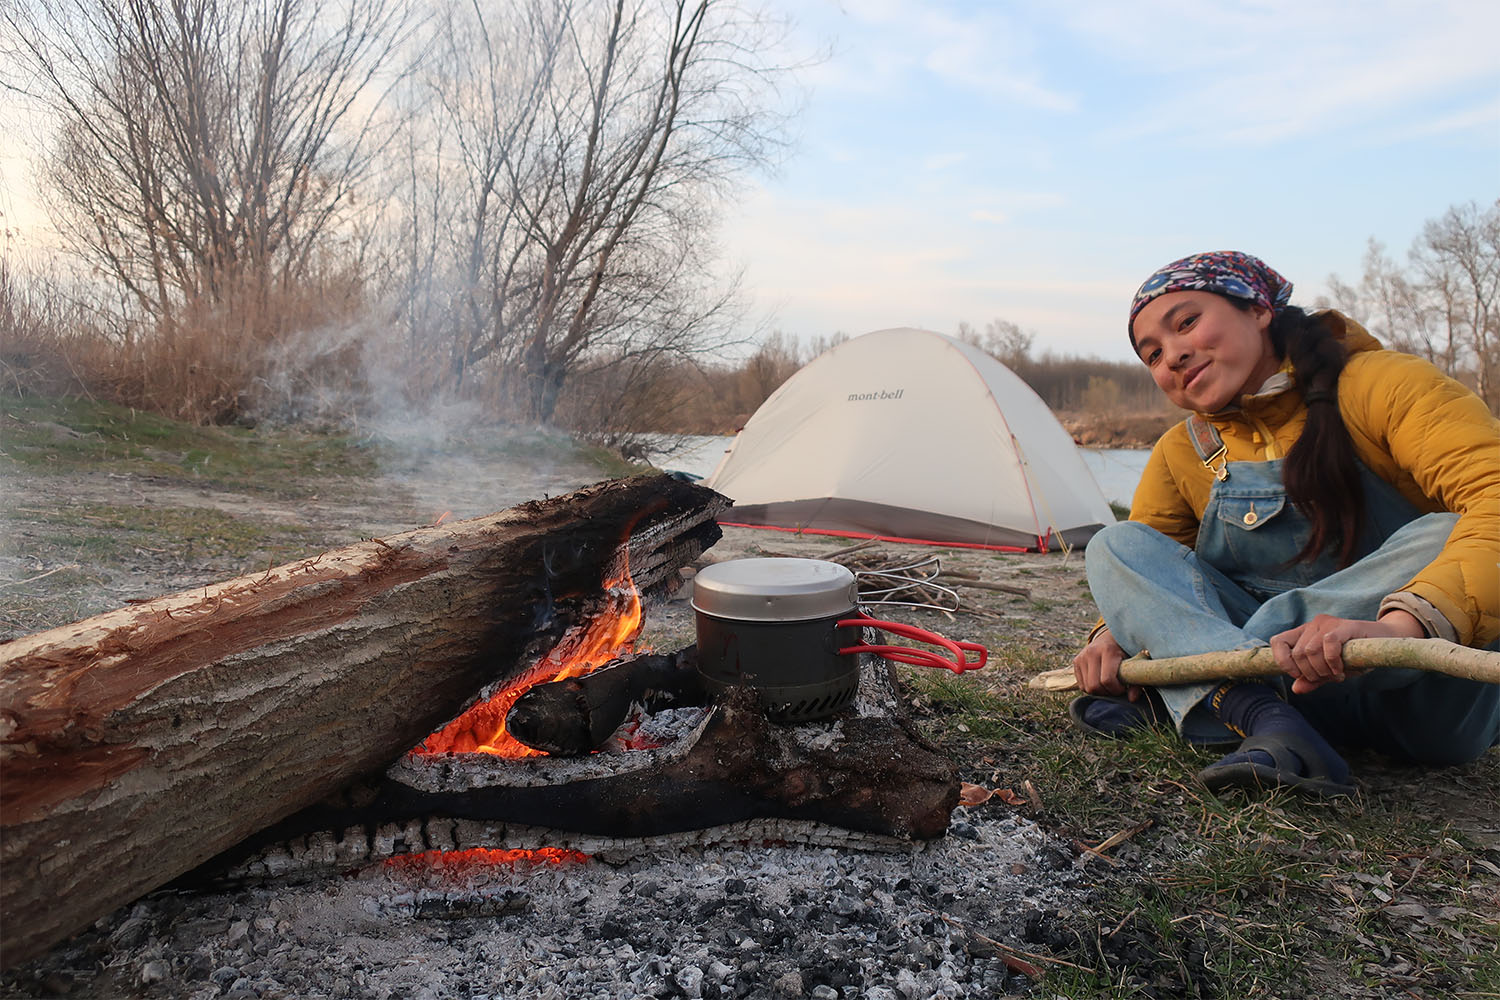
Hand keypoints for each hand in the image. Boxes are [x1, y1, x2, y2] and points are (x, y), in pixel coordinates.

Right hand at [1072, 627, 1139, 698]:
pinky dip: (1091, 688)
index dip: (1116, 689)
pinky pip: (1081, 685)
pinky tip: (1100, 681)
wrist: (1111, 636)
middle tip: (1116, 688)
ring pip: (1087, 688)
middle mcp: (1092, 652)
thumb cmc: (1126, 651)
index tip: (1124, 688)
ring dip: (1099, 691)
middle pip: (1094, 686)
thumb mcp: (1134, 663)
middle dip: (1107, 692)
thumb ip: (1136, 682)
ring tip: (1108, 685)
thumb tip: (1132, 699)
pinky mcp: (1076, 661)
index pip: (1107, 680)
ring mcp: (1081, 657)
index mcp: (1108, 651)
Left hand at [1269, 610, 1425, 694]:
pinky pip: (1329, 644)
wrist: (1384, 641)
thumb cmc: (1354, 656)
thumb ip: (1312, 679)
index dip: (1283, 661)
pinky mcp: (1345, 626)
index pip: (1278, 641)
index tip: (1298, 675)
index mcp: (1304, 633)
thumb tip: (1296, 689)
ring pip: (1310, 651)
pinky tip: (1341, 670)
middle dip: (1310, 673)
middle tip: (1327, 678)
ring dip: (1323, 670)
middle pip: (1297, 653)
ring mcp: (1328, 623)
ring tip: (1337, 675)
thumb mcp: (1330, 671)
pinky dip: (1332, 662)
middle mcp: (1312, 625)